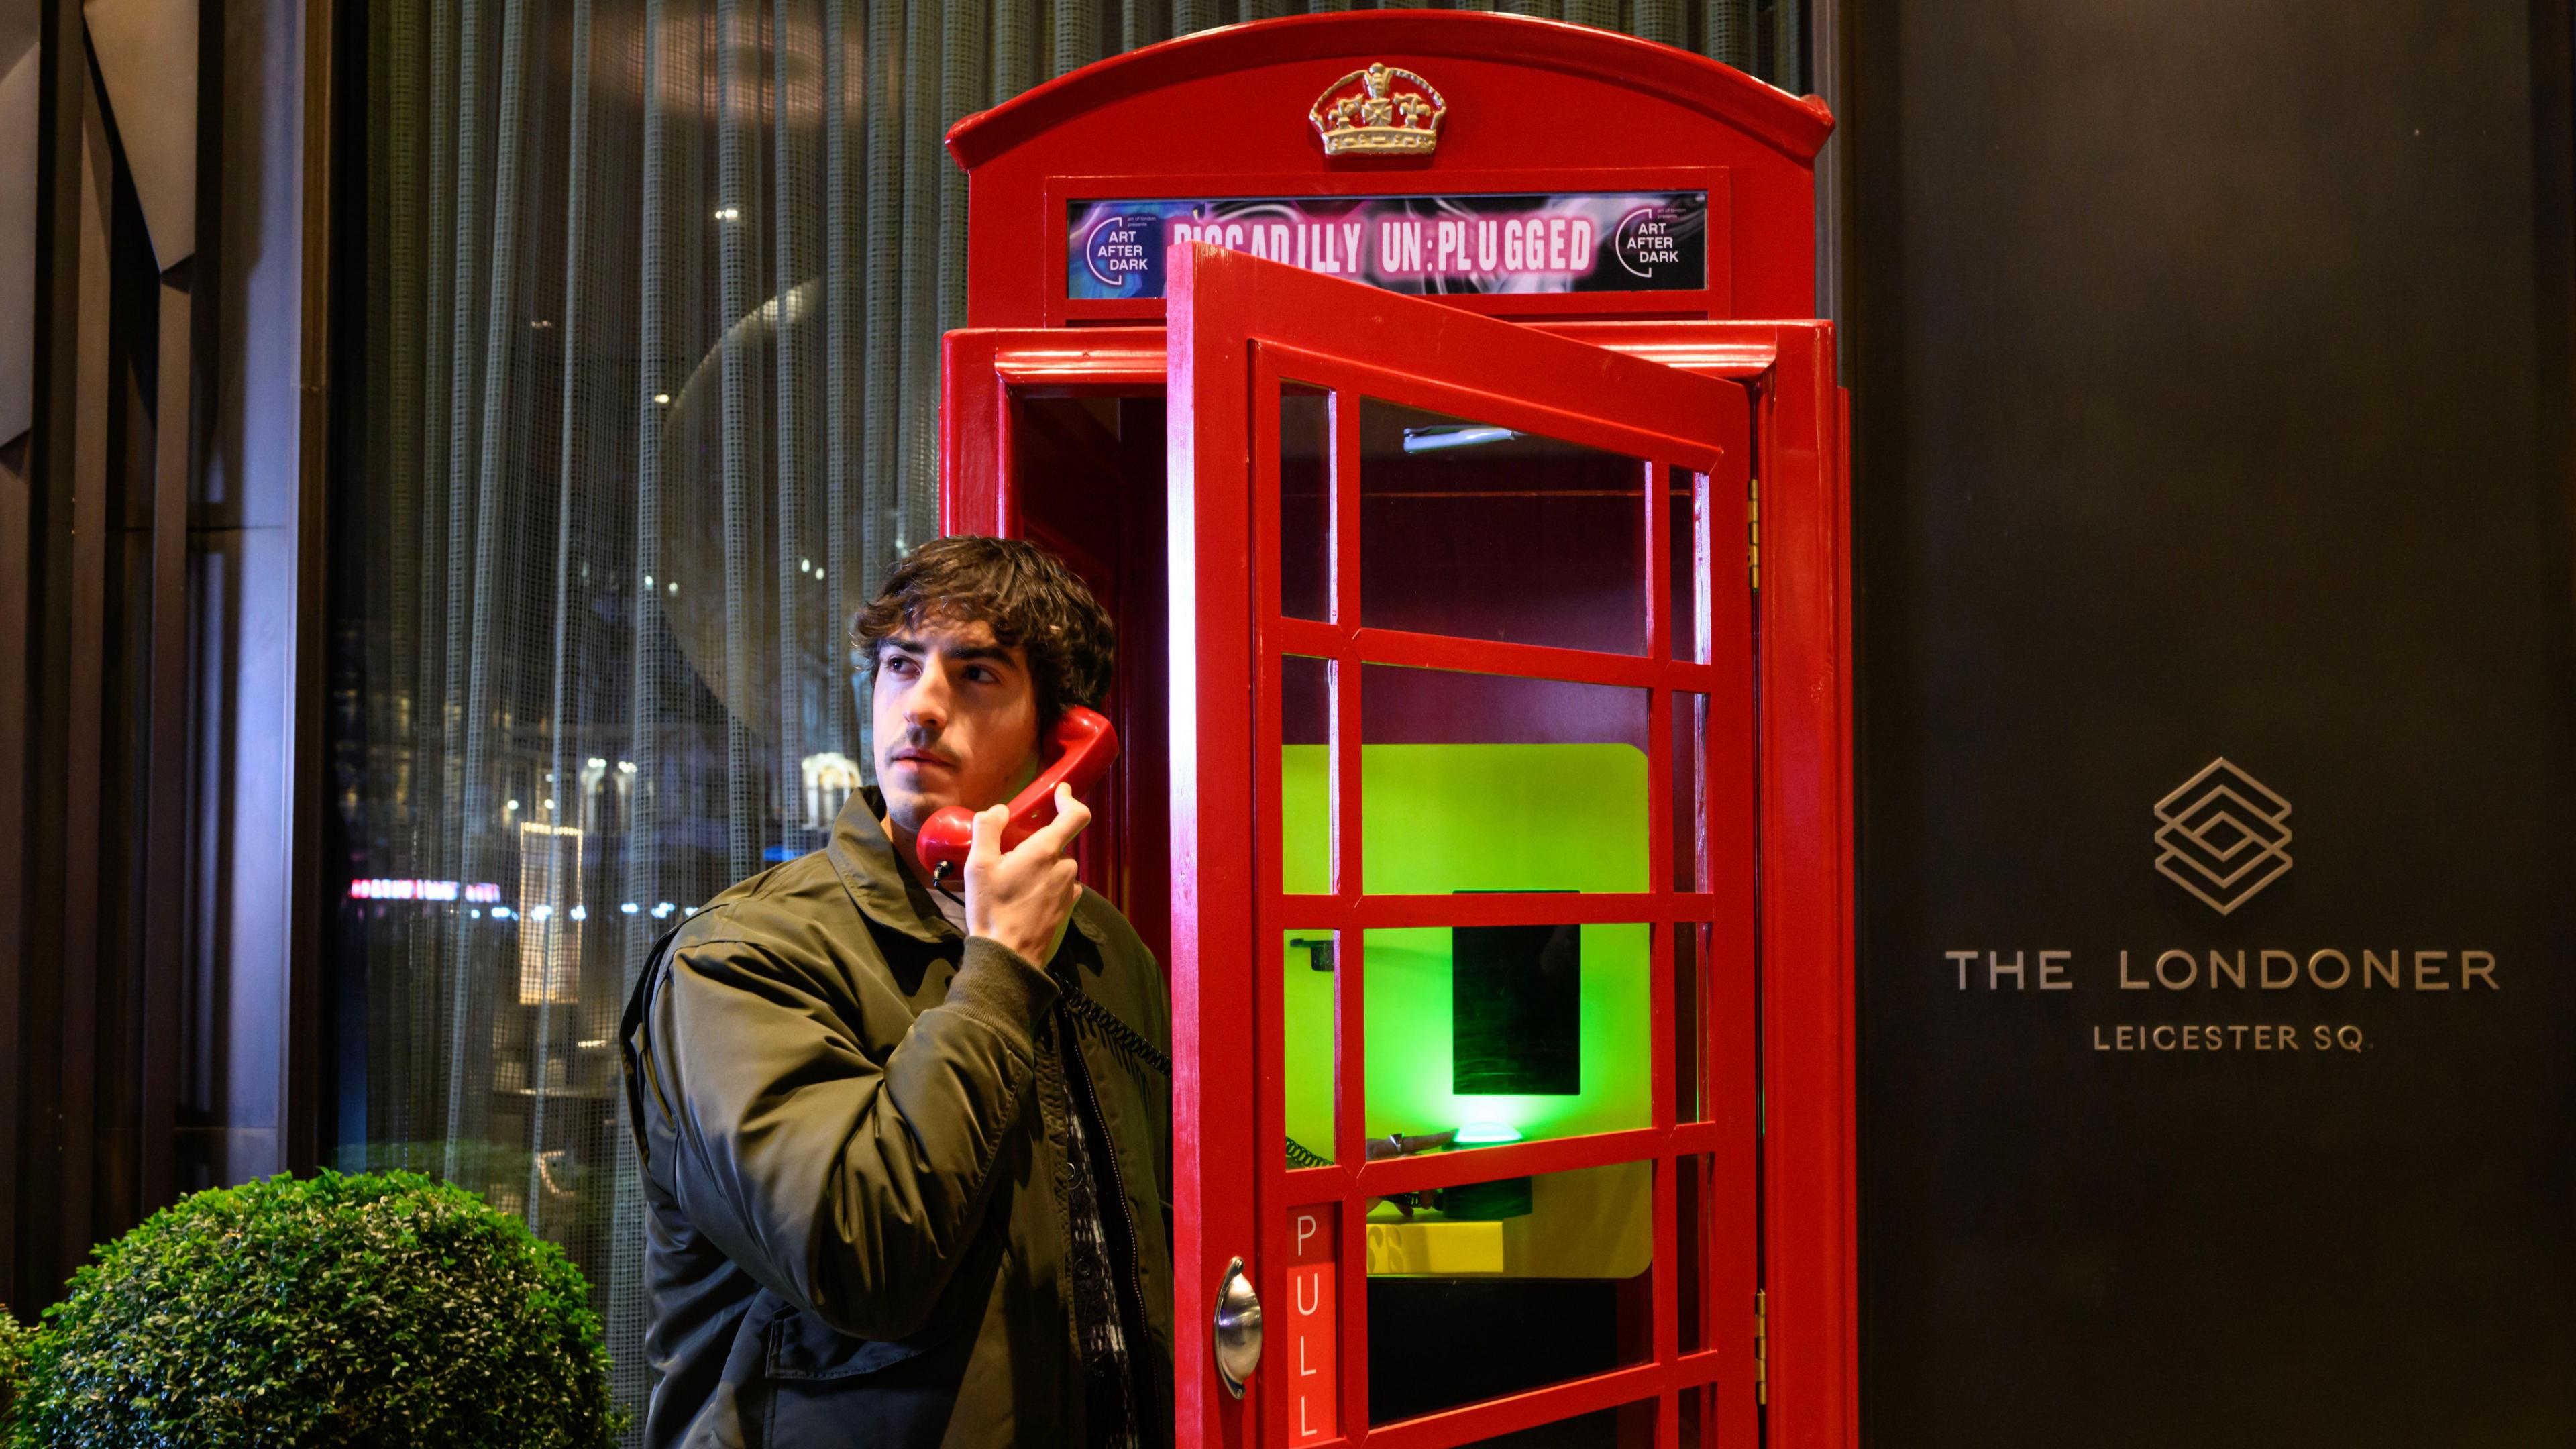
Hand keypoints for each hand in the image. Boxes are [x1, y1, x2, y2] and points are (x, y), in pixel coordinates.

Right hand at [963, 783, 1090, 965]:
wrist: (1009, 957)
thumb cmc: (992, 909)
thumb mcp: (978, 866)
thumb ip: (987, 829)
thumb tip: (998, 810)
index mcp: (1045, 852)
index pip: (1075, 815)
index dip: (1070, 799)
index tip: (1061, 792)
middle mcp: (1065, 868)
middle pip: (1056, 844)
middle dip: (1035, 845)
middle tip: (1007, 858)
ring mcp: (1069, 891)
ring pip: (1056, 866)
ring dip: (1039, 867)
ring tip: (1011, 883)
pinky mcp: (1067, 909)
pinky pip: (1058, 886)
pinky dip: (1043, 885)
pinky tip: (1022, 899)